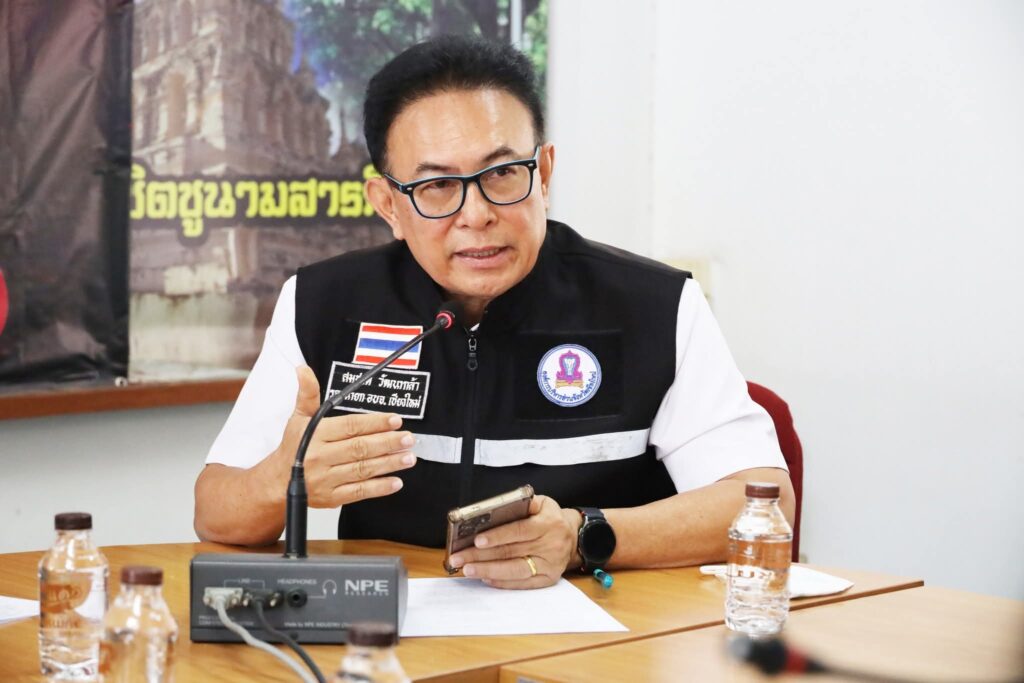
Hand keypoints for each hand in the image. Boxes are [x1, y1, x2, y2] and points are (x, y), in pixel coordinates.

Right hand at [272, 366, 416, 507]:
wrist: (277, 482)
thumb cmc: (294, 448)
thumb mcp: (299, 417)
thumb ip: (307, 393)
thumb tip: (303, 370)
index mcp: (315, 434)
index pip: (350, 426)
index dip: (374, 423)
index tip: (395, 420)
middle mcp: (320, 456)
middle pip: (359, 448)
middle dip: (387, 443)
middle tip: (408, 439)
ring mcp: (326, 479)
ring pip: (362, 469)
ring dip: (388, 464)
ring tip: (408, 457)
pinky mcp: (331, 497)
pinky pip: (358, 492)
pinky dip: (379, 488)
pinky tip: (396, 482)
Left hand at [446, 496, 581, 588]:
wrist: (574, 537)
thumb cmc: (550, 518)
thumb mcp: (542, 503)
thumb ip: (521, 503)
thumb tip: (493, 511)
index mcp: (548, 523)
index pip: (519, 530)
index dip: (497, 536)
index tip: (476, 541)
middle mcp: (551, 545)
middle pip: (511, 552)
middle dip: (481, 556)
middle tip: (459, 557)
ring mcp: (550, 564)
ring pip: (515, 570)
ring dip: (488, 571)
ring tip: (467, 570)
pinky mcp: (548, 579)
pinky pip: (523, 583)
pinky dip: (503, 582)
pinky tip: (486, 578)